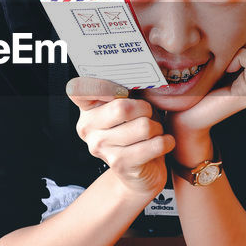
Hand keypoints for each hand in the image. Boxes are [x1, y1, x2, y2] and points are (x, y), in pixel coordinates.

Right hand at [66, 77, 174, 199]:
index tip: (122, 90)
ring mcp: (100, 147)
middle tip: (150, 113)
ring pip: (143, 127)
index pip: (80, 89)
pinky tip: (164, 142)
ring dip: (157, 127)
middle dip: (146, 108)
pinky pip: (154, 145)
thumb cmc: (136, 131)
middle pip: (122, 108)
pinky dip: (166, 141)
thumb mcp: (130, 106)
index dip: (102, 86)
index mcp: (87, 108)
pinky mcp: (119, 164)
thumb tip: (144, 74)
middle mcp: (87, 127)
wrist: (140, 171)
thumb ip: (128, 90)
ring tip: (155, 131)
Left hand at [168, 13, 245, 143]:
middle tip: (229, 51)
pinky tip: (226, 69)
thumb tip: (241, 11)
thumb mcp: (216, 51)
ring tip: (227, 61)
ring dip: (245, 44)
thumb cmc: (194, 81)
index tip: (232, 41)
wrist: (183, 116)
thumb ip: (233, 37)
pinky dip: (239, 57)